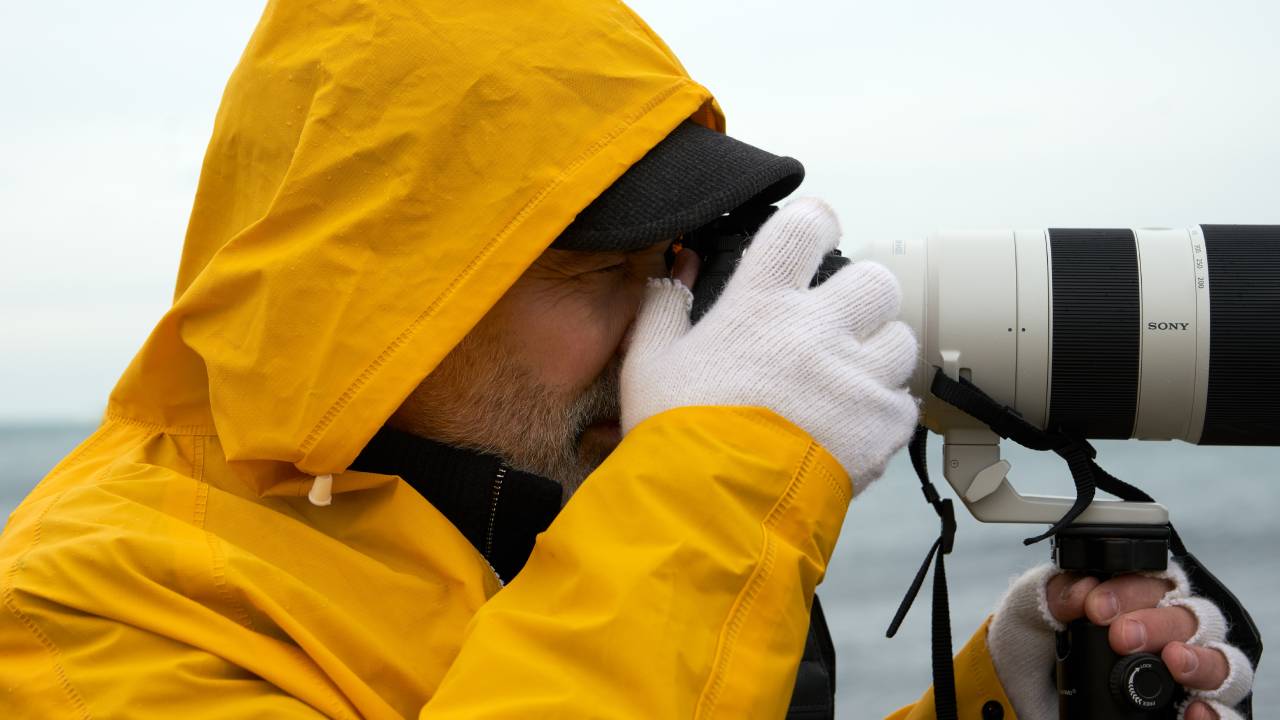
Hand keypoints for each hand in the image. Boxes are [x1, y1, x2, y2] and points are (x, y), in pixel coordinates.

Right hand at [620, 198, 918, 488]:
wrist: (711, 510)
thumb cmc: (675, 434)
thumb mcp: (648, 362)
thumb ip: (663, 306)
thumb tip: (678, 269)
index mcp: (761, 303)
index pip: (807, 226)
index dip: (817, 224)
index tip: (815, 237)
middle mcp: (817, 329)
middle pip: (876, 281)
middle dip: (862, 299)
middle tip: (837, 325)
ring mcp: (855, 377)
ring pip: (901, 340)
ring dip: (878, 356)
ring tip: (847, 383)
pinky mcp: (881, 425)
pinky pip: (903, 405)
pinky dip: (882, 414)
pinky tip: (850, 428)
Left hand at [989, 563, 1254, 719]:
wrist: (1035, 700)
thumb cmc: (1040, 649)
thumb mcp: (1031, 616)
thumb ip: (1048, 592)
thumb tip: (1080, 589)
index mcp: (1139, 597)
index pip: (1154, 578)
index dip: (1130, 589)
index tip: (1095, 606)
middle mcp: (1173, 632)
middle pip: (1191, 616)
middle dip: (1159, 622)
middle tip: (1122, 636)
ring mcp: (1189, 673)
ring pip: (1221, 660)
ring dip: (1202, 660)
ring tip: (1174, 662)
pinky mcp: (1190, 709)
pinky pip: (1225, 712)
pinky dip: (1216, 713)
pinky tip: (1193, 711)